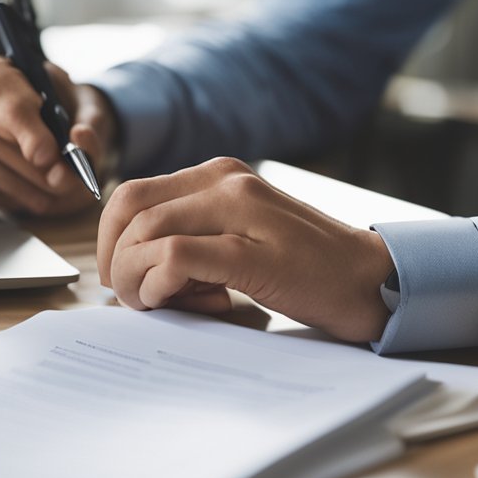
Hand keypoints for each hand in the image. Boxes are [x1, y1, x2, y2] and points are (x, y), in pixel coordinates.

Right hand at [0, 56, 117, 215]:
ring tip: (52, 192)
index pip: (10, 108)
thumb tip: (79, 139)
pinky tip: (26, 192)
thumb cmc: (60, 106)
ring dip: (24, 190)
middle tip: (67, 182)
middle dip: (38, 172)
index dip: (31, 137)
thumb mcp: (85, 107)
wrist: (38, 109)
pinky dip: (5, 196)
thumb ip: (90, 123)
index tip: (50, 157)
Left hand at [98, 157, 395, 341]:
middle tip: (132, 296)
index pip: (132, 193)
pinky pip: (176, 256)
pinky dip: (158, 284)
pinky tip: (178, 302)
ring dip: (133, 277)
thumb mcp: (239, 236)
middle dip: (114, 258)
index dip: (109, 239)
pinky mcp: (253, 251)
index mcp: (219, 174)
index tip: (121, 276)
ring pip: (147, 231)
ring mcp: (242, 211)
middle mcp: (227, 181)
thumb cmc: (303, 268)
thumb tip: (130, 266)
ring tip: (157, 303)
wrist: (368, 280)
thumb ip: (192, 235)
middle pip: (129, 207)